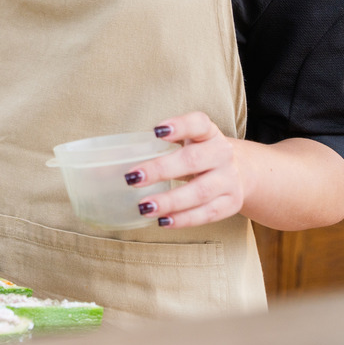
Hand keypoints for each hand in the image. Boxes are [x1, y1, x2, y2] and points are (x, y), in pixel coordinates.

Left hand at [124, 111, 245, 228]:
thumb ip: (153, 149)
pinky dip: (184, 219)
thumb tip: (101, 168)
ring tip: (144, 207)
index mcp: (209, 133)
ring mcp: (229, 179)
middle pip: (193, 160)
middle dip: (161, 170)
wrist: (242, 172)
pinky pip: (208, 213)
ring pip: (200, 191)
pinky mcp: (231, 202)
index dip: (179, 125)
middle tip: (132, 178)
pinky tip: (163, 221)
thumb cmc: (199, 155)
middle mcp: (222, 153)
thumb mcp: (185, 143)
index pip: (198, 124)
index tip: (156, 130)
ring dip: (170, 201)